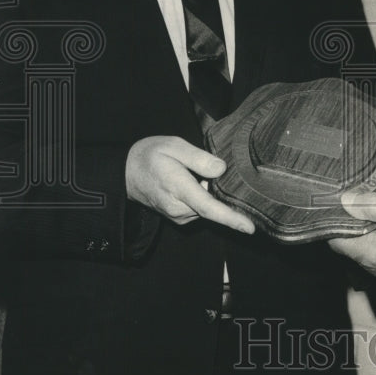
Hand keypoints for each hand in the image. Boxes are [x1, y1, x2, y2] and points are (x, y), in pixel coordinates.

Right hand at [125, 135, 254, 233]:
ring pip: (207, 207)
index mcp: (178, 188)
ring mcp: (179, 216)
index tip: (249, 228)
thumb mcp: (174, 146)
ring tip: (194, 173)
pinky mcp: (180, 218)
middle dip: (221, 192)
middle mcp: (179, 208)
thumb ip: (198, 158)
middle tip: (207, 168)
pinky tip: (193, 183)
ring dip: (210, 193)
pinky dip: (204, 197)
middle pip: (213, 206)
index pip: (209, 207)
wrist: (126, 173)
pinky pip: (201, 209)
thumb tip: (221, 169)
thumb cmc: (150, 155)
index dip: (231, 218)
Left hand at [327, 191, 375, 284]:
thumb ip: (370, 205)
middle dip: (349, 224)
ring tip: (375, 212)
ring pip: (362, 249)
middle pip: (347, 245)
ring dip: (363, 232)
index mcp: (370, 254)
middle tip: (358, 203)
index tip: (336, 205)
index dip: (332, 221)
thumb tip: (345, 200)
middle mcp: (372, 268)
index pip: (334, 241)